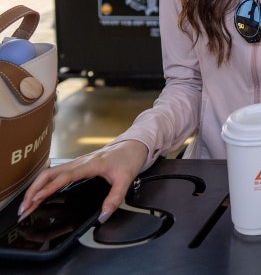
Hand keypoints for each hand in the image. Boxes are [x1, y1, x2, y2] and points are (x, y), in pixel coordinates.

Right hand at [18, 140, 147, 223]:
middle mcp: (80, 162)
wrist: (135, 144)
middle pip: (49, 174)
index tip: (37, 199)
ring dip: (36, 187)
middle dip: (34, 190)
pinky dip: (44, 183)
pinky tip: (40, 193)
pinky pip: (56, 173)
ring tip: (27, 203)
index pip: (64, 177)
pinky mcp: (78, 165)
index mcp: (90, 165)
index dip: (49, 188)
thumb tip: (103, 215)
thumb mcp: (126, 179)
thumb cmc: (129, 158)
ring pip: (50, 172)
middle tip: (25, 207)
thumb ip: (115, 198)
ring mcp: (77, 163)